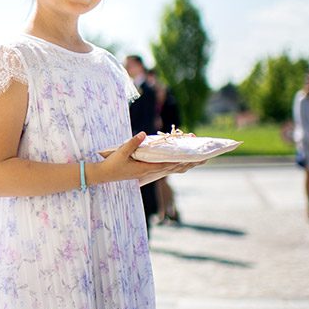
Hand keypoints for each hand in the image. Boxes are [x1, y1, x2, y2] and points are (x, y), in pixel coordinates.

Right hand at [91, 132, 205, 185]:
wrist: (103, 175)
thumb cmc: (112, 164)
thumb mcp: (120, 152)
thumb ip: (132, 143)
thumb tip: (141, 133)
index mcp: (145, 169)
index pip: (167, 165)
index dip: (180, 161)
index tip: (192, 157)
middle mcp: (149, 172)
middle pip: (174, 169)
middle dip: (189, 163)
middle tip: (205, 159)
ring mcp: (148, 172)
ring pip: (171, 170)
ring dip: (184, 165)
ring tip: (198, 161)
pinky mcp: (146, 171)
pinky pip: (165, 169)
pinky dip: (175, 166)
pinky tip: (180, 164)